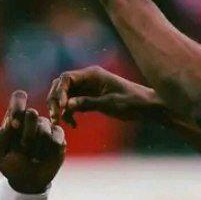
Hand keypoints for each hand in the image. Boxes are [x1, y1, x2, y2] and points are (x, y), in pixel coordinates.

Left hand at [0, 91, 65, 193]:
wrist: (28, 181)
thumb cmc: (10, 165)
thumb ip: (1, 136)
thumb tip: (11, 121)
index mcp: (14, 118)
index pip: (18, 99)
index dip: (18, 104)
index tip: (15, 121)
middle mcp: (31, 119)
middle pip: (31, 114)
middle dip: (27, 134)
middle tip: (24, 147)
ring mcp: (46, 127)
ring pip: (44, 128)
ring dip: (36, 146)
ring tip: (33, 156)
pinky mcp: (59, 136)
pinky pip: (56, 137)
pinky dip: (49, 150)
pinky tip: (43, 157)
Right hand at [47, 66, 164, 127]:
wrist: (145, 107)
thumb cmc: (132, 102)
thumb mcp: (110, 103)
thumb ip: (88, 103)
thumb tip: (66, 105)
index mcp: (92, 74)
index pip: (66, 78)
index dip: (59, 92)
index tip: (60, 107)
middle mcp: (87, 79)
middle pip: (61, 86)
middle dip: (55, 100)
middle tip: (55, 117)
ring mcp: (87, 88)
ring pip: (65, 96)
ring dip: (60, 108)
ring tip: (59, 122)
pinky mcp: (89, 98)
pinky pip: (72, 104)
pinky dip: (69, 113)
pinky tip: (73, 124)